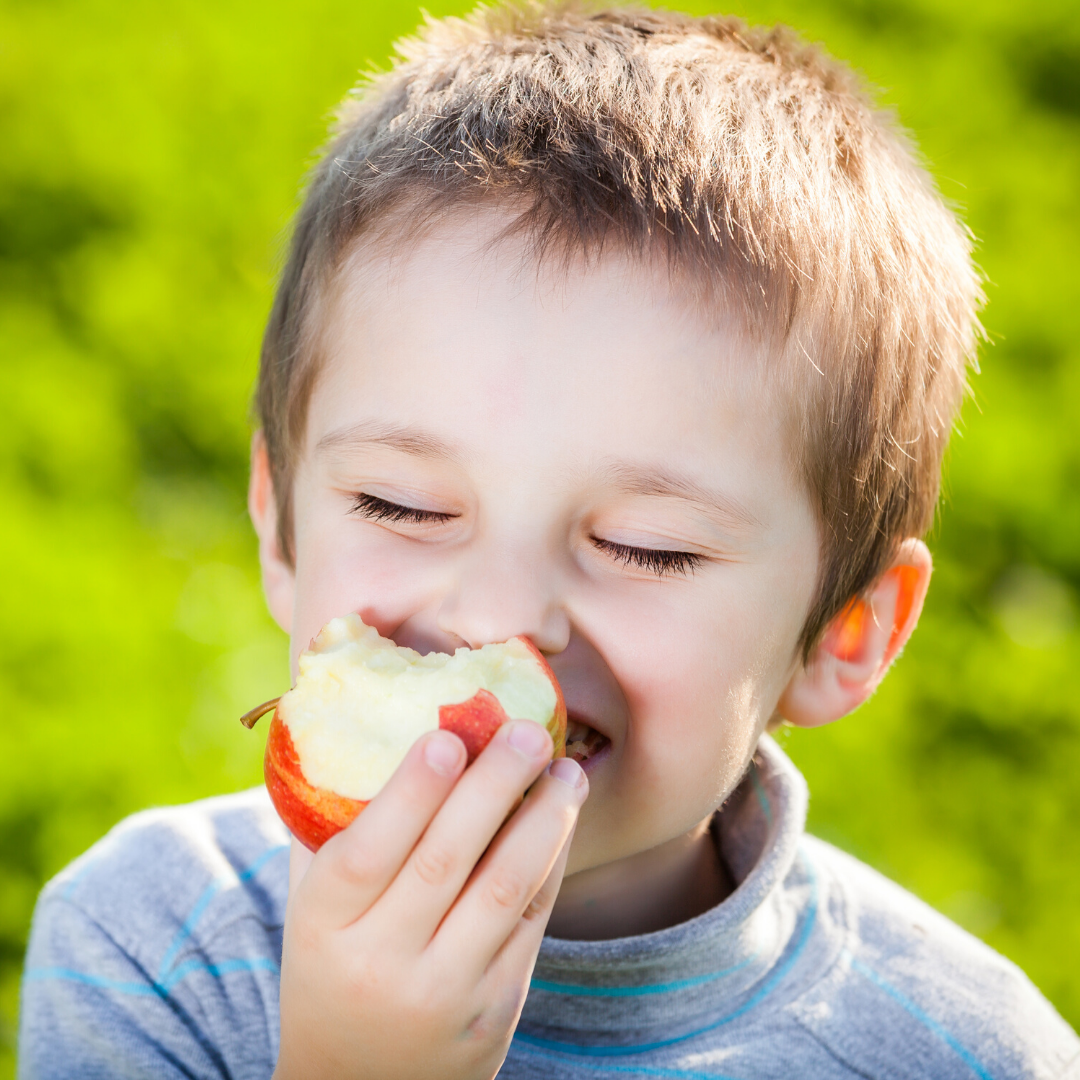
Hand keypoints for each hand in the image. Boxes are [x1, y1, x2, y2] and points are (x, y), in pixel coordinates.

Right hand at [273, 720, 587, 1079]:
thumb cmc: (333, 969)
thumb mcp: (312, 912)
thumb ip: (331, 834)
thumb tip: (360, 732)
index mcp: (322, 930)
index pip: (365, 853)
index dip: (410, 792)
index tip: (448, 735)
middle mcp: (381, 964)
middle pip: (445, 861)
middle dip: (494, 786)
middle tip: (527, 731)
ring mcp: (444, 992)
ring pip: (503, 888)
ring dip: (544, 820)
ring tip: (565, 769)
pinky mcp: (495, 1009)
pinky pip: (531, 920)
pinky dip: (551, 860)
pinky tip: (562, 817)